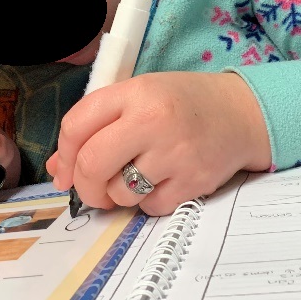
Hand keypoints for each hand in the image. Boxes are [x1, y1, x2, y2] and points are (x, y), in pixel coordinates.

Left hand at [46, 72, 270, 215]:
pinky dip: (149, 201)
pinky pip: (150, 207)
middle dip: (84, 185)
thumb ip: (98, 125)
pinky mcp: (194, 181)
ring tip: (137, 177)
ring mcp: (175, 153)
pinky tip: (164, 181)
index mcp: (136, 92)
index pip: (77, 126)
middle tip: (92, 188)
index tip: (66, 168)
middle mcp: (154, 120)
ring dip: (119, 194)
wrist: (242, 113)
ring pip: (119, 193)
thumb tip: (58, 168)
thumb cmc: (184, 103)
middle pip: (92, 164)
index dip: (64, 153)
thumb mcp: (140, 97)